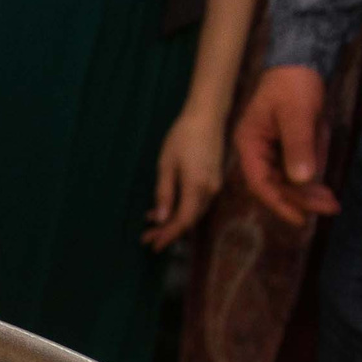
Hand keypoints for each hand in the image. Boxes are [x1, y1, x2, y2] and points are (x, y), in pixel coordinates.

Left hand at [145, 102, 228, 251]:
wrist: (207, 116)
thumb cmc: (183, 137)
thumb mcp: (166, 165)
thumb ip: (164, 194)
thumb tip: (160, 220)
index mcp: (197, 188)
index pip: (183, 221)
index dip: (168, 235)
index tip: (152, 244)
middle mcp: (210, 191)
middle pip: (189, 219)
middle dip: (168, 231)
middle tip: (147, 238)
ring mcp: (214, 185)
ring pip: (194, 211)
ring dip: (174, 220)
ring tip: (152, 225)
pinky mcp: (213, 180)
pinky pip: (197, 201)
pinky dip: (181, 208)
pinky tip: (165, 207)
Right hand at [233, 66, 340, 227]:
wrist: (302, 62)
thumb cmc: (294, 85)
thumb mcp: (298, 114)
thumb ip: (298, 146)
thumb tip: (302, 180)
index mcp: (249, 144)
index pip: (260, 183)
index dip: (279, 204)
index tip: (301, 219)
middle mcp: (257, 151)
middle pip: (276, 185)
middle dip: (302, 199)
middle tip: (330, 207)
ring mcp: (273, 150)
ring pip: (289, 181)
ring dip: (309, 192)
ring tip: (332, 201)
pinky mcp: (288, 147)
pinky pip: (299, 169)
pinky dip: (312, 178)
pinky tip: (326, 185)